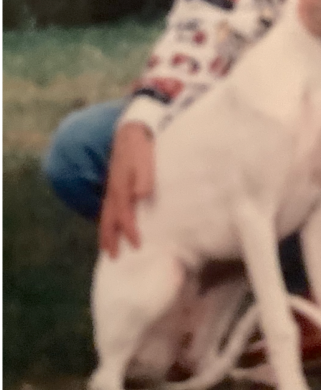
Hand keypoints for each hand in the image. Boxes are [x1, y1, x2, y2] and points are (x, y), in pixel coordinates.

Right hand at [98, 122, 153, 258]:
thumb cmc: (141, 148)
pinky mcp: (114, 185)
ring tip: (107, 248)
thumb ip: (145, 177)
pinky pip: (107, 208)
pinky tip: (110, 226)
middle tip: (113, 257)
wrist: (130, 132)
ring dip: (106, 233)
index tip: (137, 246)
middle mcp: (113, 191)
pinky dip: (106, 221)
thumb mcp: (145, 160)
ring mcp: (111, 188)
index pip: (124, 216)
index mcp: (121, 188)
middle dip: (110, 239)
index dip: (130, 231)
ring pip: (105, 215)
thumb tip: (141, 195)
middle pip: (108, 220)